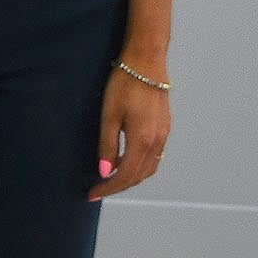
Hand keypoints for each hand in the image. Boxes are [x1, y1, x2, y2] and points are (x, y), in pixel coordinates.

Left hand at [90, 64, 170, 199]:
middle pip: (140, 175)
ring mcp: (164, 135)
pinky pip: (155, 156)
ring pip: (149, 167)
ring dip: (131, 177)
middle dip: (119, 186)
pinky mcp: (165, 127)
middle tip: (99, 189)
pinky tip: (125, 159)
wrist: (147, 62)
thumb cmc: (124, 86)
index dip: (109, 188)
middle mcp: (157, 142)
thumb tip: (106, 172)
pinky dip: (140, 165)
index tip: (92, 194)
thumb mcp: (110, 116)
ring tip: (111, 178)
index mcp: (142, 141)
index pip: (126, 175)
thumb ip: (108, 146)